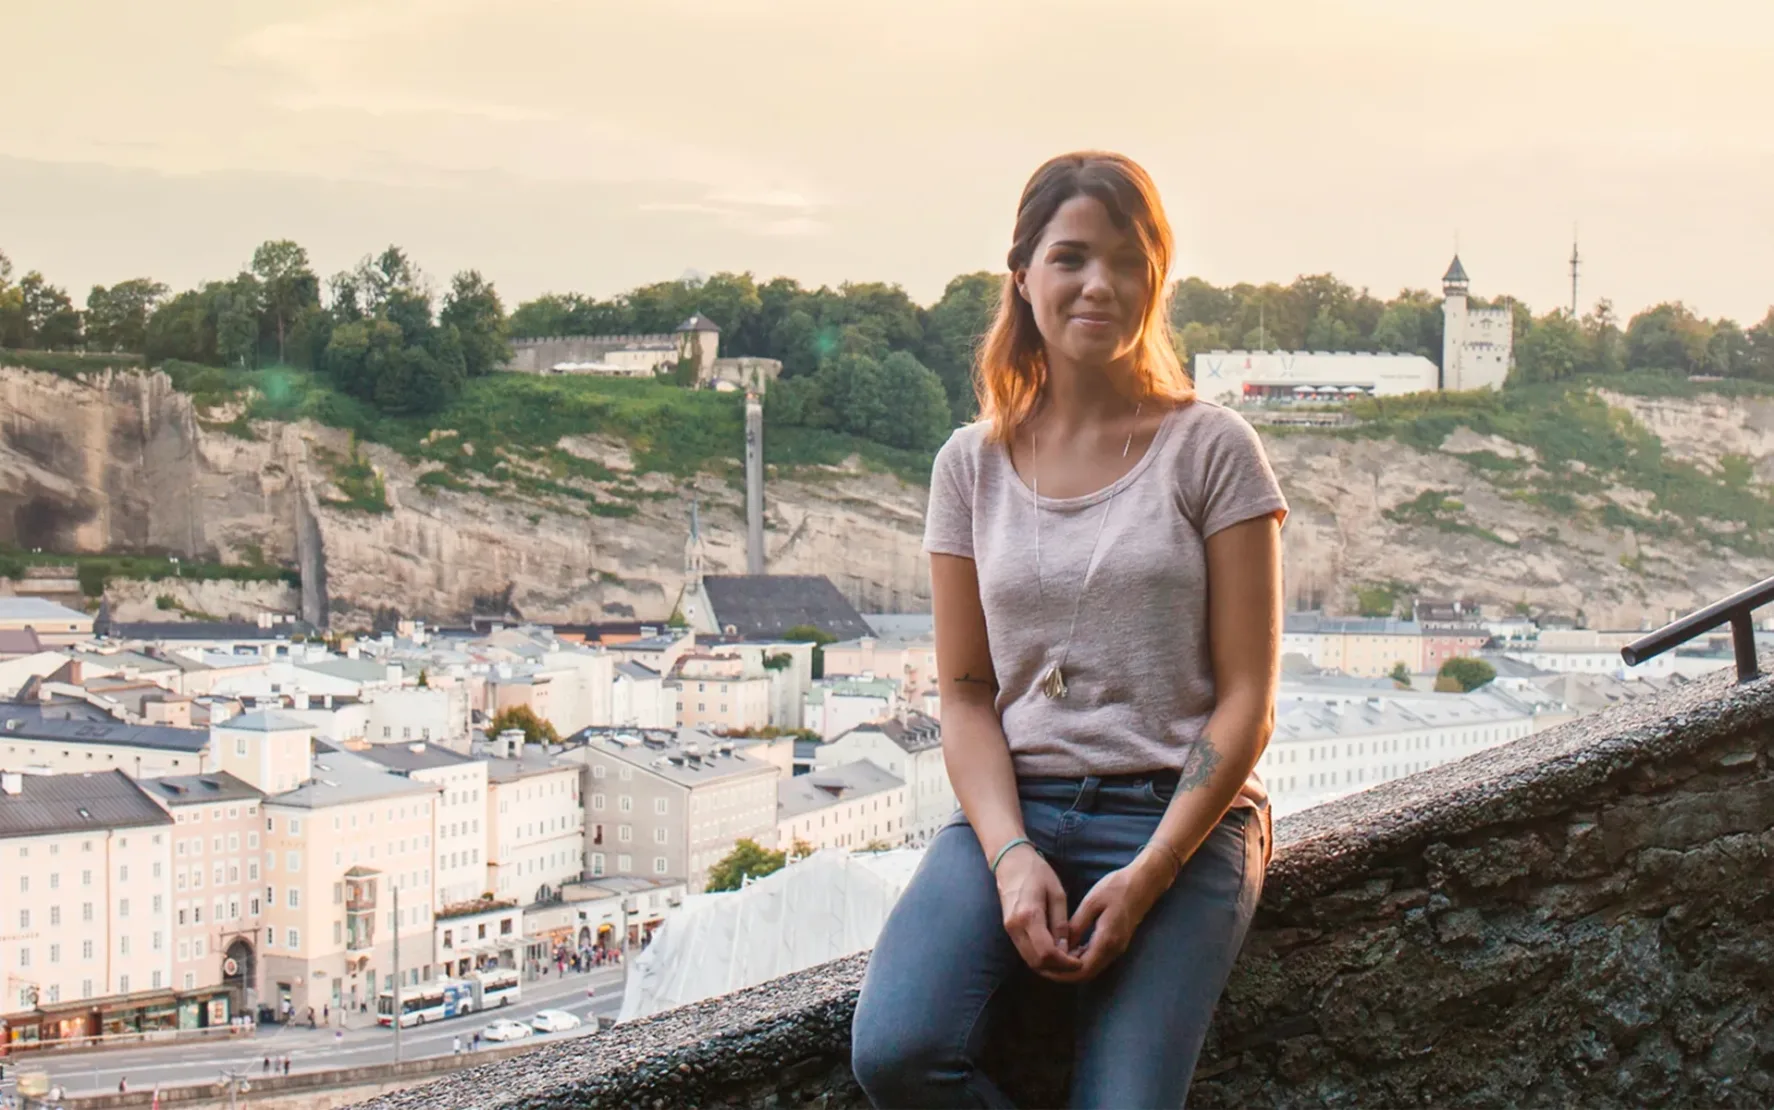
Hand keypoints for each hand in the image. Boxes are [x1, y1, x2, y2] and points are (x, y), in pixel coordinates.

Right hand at [993, 845, 1084, 978]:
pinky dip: (1041, 958)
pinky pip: (1026, 951)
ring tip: (1069, 959)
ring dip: (1049, 966)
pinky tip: (1056, 952)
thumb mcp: (1057, 894)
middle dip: (1058, 969)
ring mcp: (1009, 930)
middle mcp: (1015, 927)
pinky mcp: (1009, 930)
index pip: (1047, 953)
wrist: (1010, 861)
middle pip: (1036, 962)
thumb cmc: (1037, 872)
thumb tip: (1065, 949)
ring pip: (1029, 960)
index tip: (1080, 962)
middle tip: (1076, 963)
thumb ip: (1060, 923)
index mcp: (1029, 916)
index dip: (1065, 963)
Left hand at [1049, 848, 1175, 982]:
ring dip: (1071, 968)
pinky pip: (1096, 958)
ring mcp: (1117, 948)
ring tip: (1050, 959)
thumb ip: (1076, 926)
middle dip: (1063, 974)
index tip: (1043, 968)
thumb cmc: (1117, 888)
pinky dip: (1080, 959)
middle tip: (1042, 966)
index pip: (1082, 970)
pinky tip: (1067, 949)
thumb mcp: (1092, 903)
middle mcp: (1113, 950)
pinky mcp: (1117, 942)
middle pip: (1086, 974)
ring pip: (1091, 968)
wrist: (1144, 882)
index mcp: (1107, 941)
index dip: (1062, 974)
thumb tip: (1060, 946)